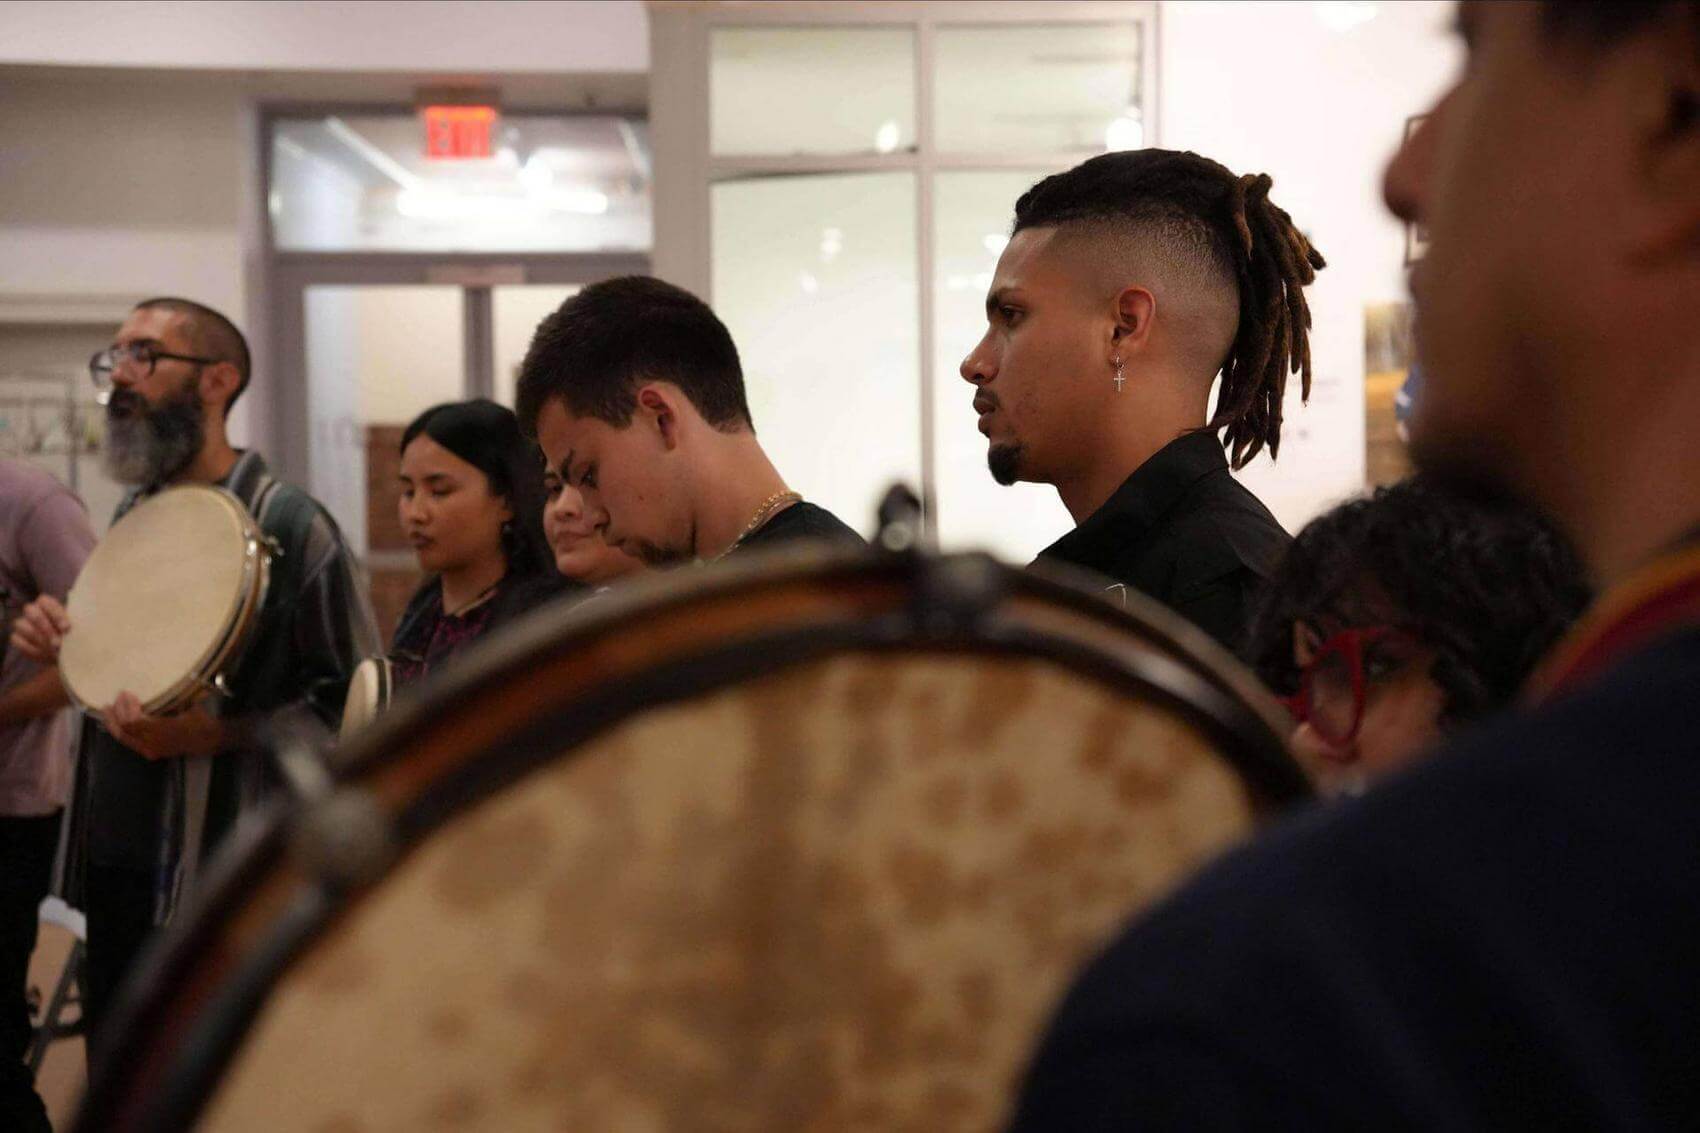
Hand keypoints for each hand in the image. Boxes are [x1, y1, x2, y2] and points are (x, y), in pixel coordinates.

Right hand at [11, 594, 70, 664]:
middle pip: (32, 613)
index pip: (44, 601)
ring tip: (55, 650)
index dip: (55, 614)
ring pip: (22, 626)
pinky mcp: (17, 638)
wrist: (69, 652)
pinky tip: (45, 655)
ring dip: (39, 640)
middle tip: (58, 642)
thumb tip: (72, 627)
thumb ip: (76, 622)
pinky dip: (31, 649)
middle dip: (46, 628)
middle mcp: (32, 611)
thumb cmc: (75, 634)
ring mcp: (23, 624)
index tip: (67, 628)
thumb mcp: (79, 627)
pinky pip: (18, 640)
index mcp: (47, 604)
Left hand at [101, 692, 225, 760]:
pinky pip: (129, 742)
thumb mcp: (185, 705)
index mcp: (161, 731)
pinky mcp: (148, 752)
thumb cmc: (198, 720)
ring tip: (108, 709)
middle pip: (124, 729)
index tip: (127, 694)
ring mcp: (149, 749)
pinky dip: (120, 731)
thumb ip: (169, 700)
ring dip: (114, 723)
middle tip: (117, 697)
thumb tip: (155, 686)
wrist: (206, 740)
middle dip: (118, 712)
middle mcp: (152, 742)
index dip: (127, 707)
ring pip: (123, 738)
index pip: (133, 721)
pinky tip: (115, 722)